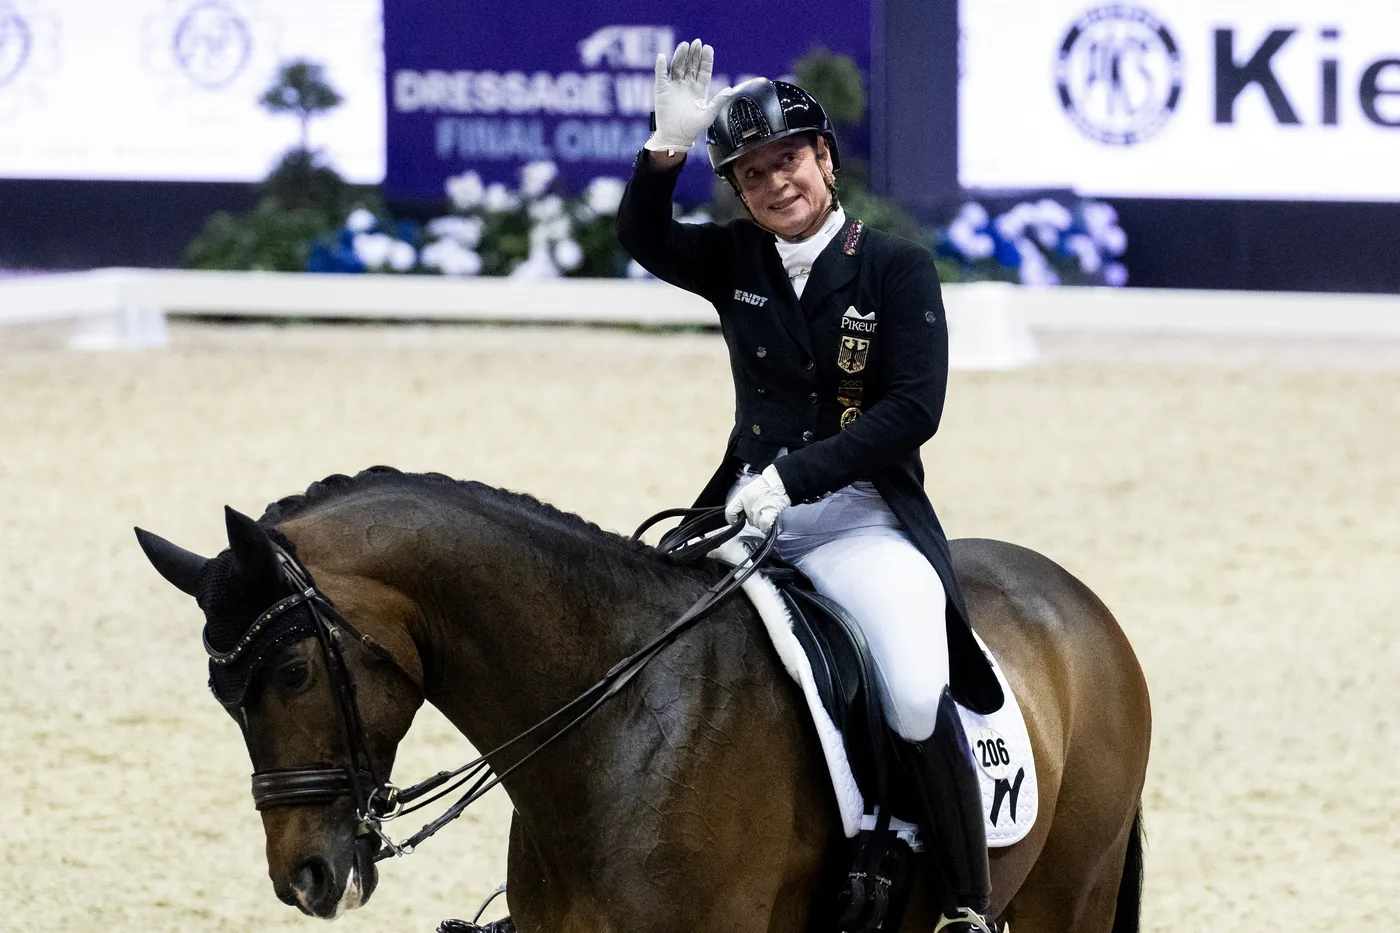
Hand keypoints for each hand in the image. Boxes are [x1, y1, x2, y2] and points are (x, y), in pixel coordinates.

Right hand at [646, 39, 736, 153]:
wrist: (675, 138)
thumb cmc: (692, 129)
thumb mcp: (708, 116)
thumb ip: (718, 102)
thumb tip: (729, 89)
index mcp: (699, 90)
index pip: (703, 70)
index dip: (706, 59)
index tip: (708, 48)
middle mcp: (687, 85)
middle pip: (691, 65)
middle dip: (694, 54)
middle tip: (697, 43)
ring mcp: (674, 87)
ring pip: (677, 67)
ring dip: (680, 56)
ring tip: (684, 45)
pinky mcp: (661, 91)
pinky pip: (661, 76)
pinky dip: (661, 67)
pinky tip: (662, 58)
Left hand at [724, 465, 790, 533]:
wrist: (780, 481)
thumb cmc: (766, 484)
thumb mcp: (749, 490)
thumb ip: (744, 501)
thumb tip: (743, 512)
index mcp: (742, 496)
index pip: (730, 511)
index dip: (731, 519)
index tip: (734, 521)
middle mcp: (748, 504)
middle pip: (748, 520)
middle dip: (754, 519)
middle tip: (761, 511)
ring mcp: (758, 509)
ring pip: (756, 524)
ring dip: (761, 522)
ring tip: (767, 512)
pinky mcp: (769, 512)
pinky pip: (764, 526)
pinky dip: (766, 528)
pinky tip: (768, 525)